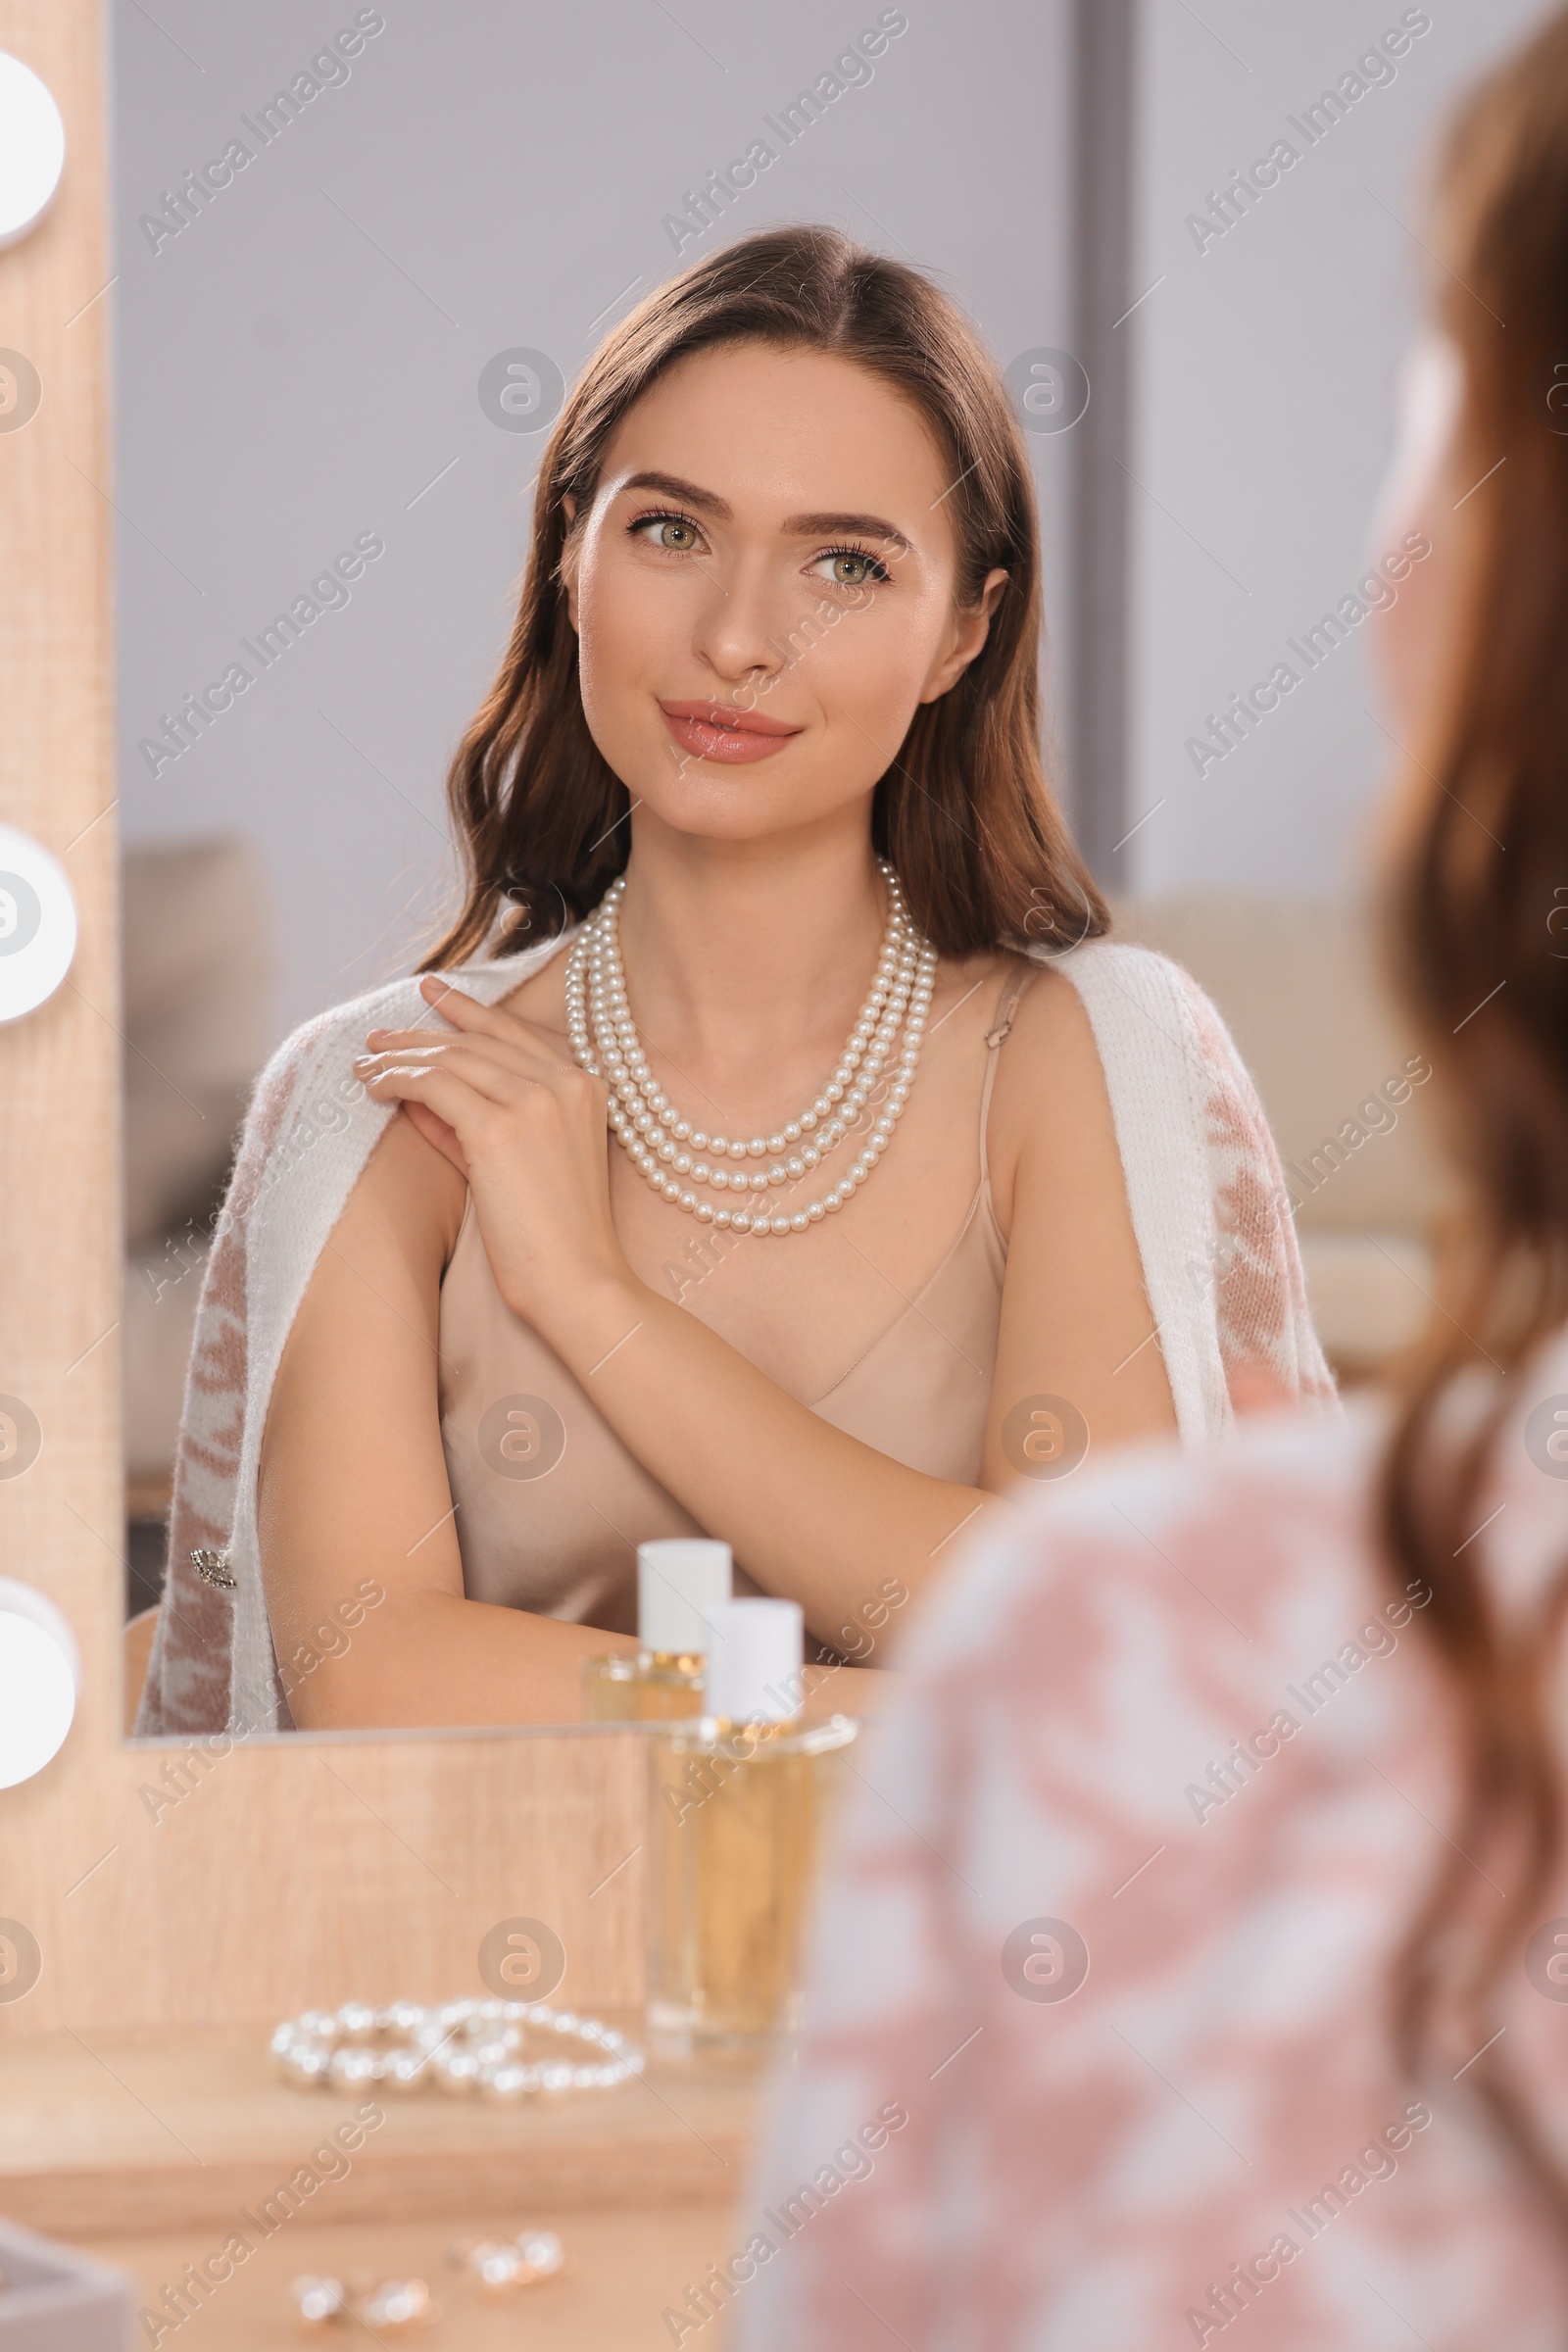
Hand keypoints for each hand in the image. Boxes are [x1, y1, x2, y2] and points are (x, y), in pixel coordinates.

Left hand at [352, 977, 631, 1329]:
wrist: (578, 1282)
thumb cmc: (554, 1238)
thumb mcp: (525, 1164)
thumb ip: (481, 1123)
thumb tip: (420, 1097)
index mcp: (586, 1085)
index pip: (515, 1034)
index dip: (470, 1011)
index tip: (433, 994)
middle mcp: (564, 1082)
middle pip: (478, 1042)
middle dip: (422, 1034)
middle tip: (379, 1036)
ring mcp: (534, 1101)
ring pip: (451, 1058)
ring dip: (401, 1057)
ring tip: (366, 1064)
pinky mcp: (499, 1129)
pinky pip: (433, 1086)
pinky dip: (398, 1081)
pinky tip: (374, 1087)